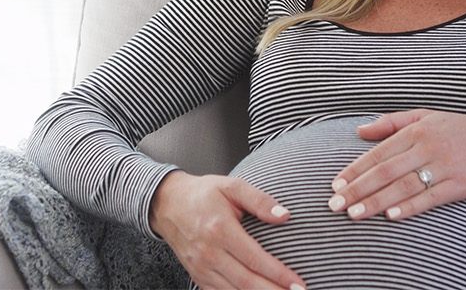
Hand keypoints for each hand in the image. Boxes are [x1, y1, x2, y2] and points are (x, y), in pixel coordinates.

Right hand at [150, 170, 307, 289]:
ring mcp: (201, 267)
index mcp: (220, 229)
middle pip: (247, 282)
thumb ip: (259, 200)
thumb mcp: (231, 186)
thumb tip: (284, 215)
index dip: (279, 274)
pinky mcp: (198, 276)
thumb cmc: (202, 194)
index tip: (298, 283)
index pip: (255, 259)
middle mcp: (209, 253)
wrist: (167, 204)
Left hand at [325, 109, 465, 221]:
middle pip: (385, 171)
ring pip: (403, 186)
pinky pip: (430, 197)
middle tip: (335, 205)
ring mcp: (445, 166)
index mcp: (418, 129)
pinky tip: (391, 215)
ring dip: (376, 202)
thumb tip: (359, 130)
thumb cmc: (465, 130)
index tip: (335, 185)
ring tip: (354, 214)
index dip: (354, 170)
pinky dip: (410, 207)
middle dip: (357, 189)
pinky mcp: (460, 184)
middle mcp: (428, 146)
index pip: (378, 153)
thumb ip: (392, 122)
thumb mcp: (429, 116)